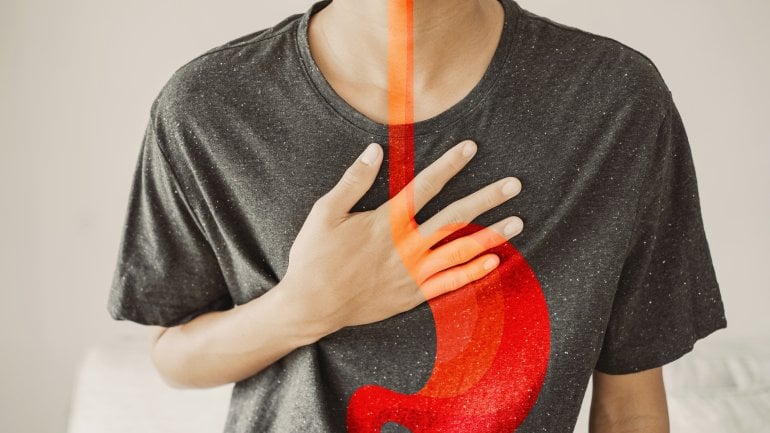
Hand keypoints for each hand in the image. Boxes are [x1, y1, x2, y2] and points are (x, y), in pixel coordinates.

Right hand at [278, 139, 523, 334]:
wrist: (311, 306)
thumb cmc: (314, 257)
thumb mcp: (325, 212)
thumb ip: (353, 181)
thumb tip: (374, 151)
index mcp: (386, 222)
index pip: (424, 186)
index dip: (449, 165)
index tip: (471, 148)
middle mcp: (406, 247)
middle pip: (455, 217)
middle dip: (487, 199)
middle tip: (514, 185)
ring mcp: (412, 274)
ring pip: (460, 251)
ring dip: (491, 235)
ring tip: (518, 222)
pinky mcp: (411, 296)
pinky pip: (449, 284)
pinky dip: (472, 273)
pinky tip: (492, 262)